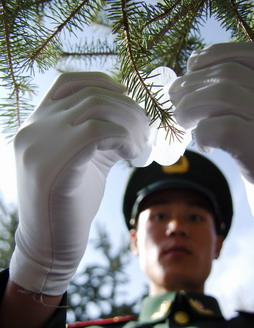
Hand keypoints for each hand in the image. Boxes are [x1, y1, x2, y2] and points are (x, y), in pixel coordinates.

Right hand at [10, 72, 148, 294]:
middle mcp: (33, 128)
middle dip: (130, 108)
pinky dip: (124, 138)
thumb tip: (133, 112)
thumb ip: (98, 133)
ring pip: (97, 108)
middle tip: (146, 132)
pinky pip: (97, 132)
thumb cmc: (70, 203)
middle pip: (92, 94)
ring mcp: (39, 145)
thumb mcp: (83, 159)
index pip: (69, 81)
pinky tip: (132, 154)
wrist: (50, 246)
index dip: (105, 84)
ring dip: (131, 122)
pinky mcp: (53, 167)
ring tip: (140, 144)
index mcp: (37, 123)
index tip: (128, 103)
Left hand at [169, 42, 253, 253]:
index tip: (193, 64)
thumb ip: (248, 99)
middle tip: (174, 98)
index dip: (217, 53)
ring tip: (183, 121)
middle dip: (191, 82)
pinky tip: (204, 146)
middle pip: (227, 73)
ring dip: (189, 106)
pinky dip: (201, 134)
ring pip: (219, 95)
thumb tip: (191, 87)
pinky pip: (216, 127)